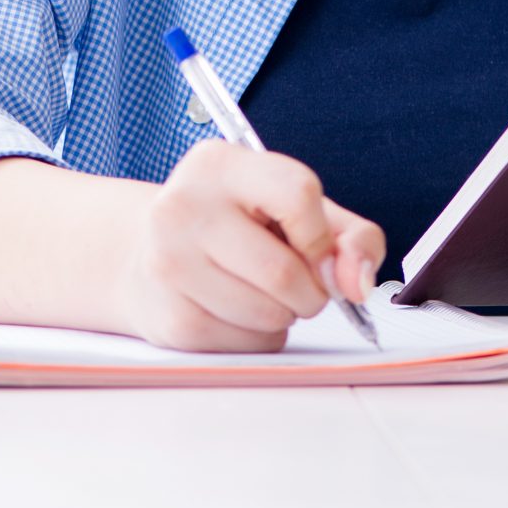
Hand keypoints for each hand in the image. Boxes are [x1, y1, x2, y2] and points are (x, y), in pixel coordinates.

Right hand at [112, 141, 385, 351]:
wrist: (151, 253)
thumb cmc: (239, 227)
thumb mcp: (296, 210)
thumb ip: (349, 237)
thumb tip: (356, 284)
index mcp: (219, 164)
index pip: (297, 194)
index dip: (321, 236)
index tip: (317, 250)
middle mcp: (184, 207)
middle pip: (283, 272)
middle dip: (311, 291)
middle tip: (298, 282)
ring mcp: (169, 264)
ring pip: (270, 315)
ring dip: (285, 315)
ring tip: (262, 292)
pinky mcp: (170, 317)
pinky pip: (249, 344)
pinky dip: (261, 336)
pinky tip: (238, 310)